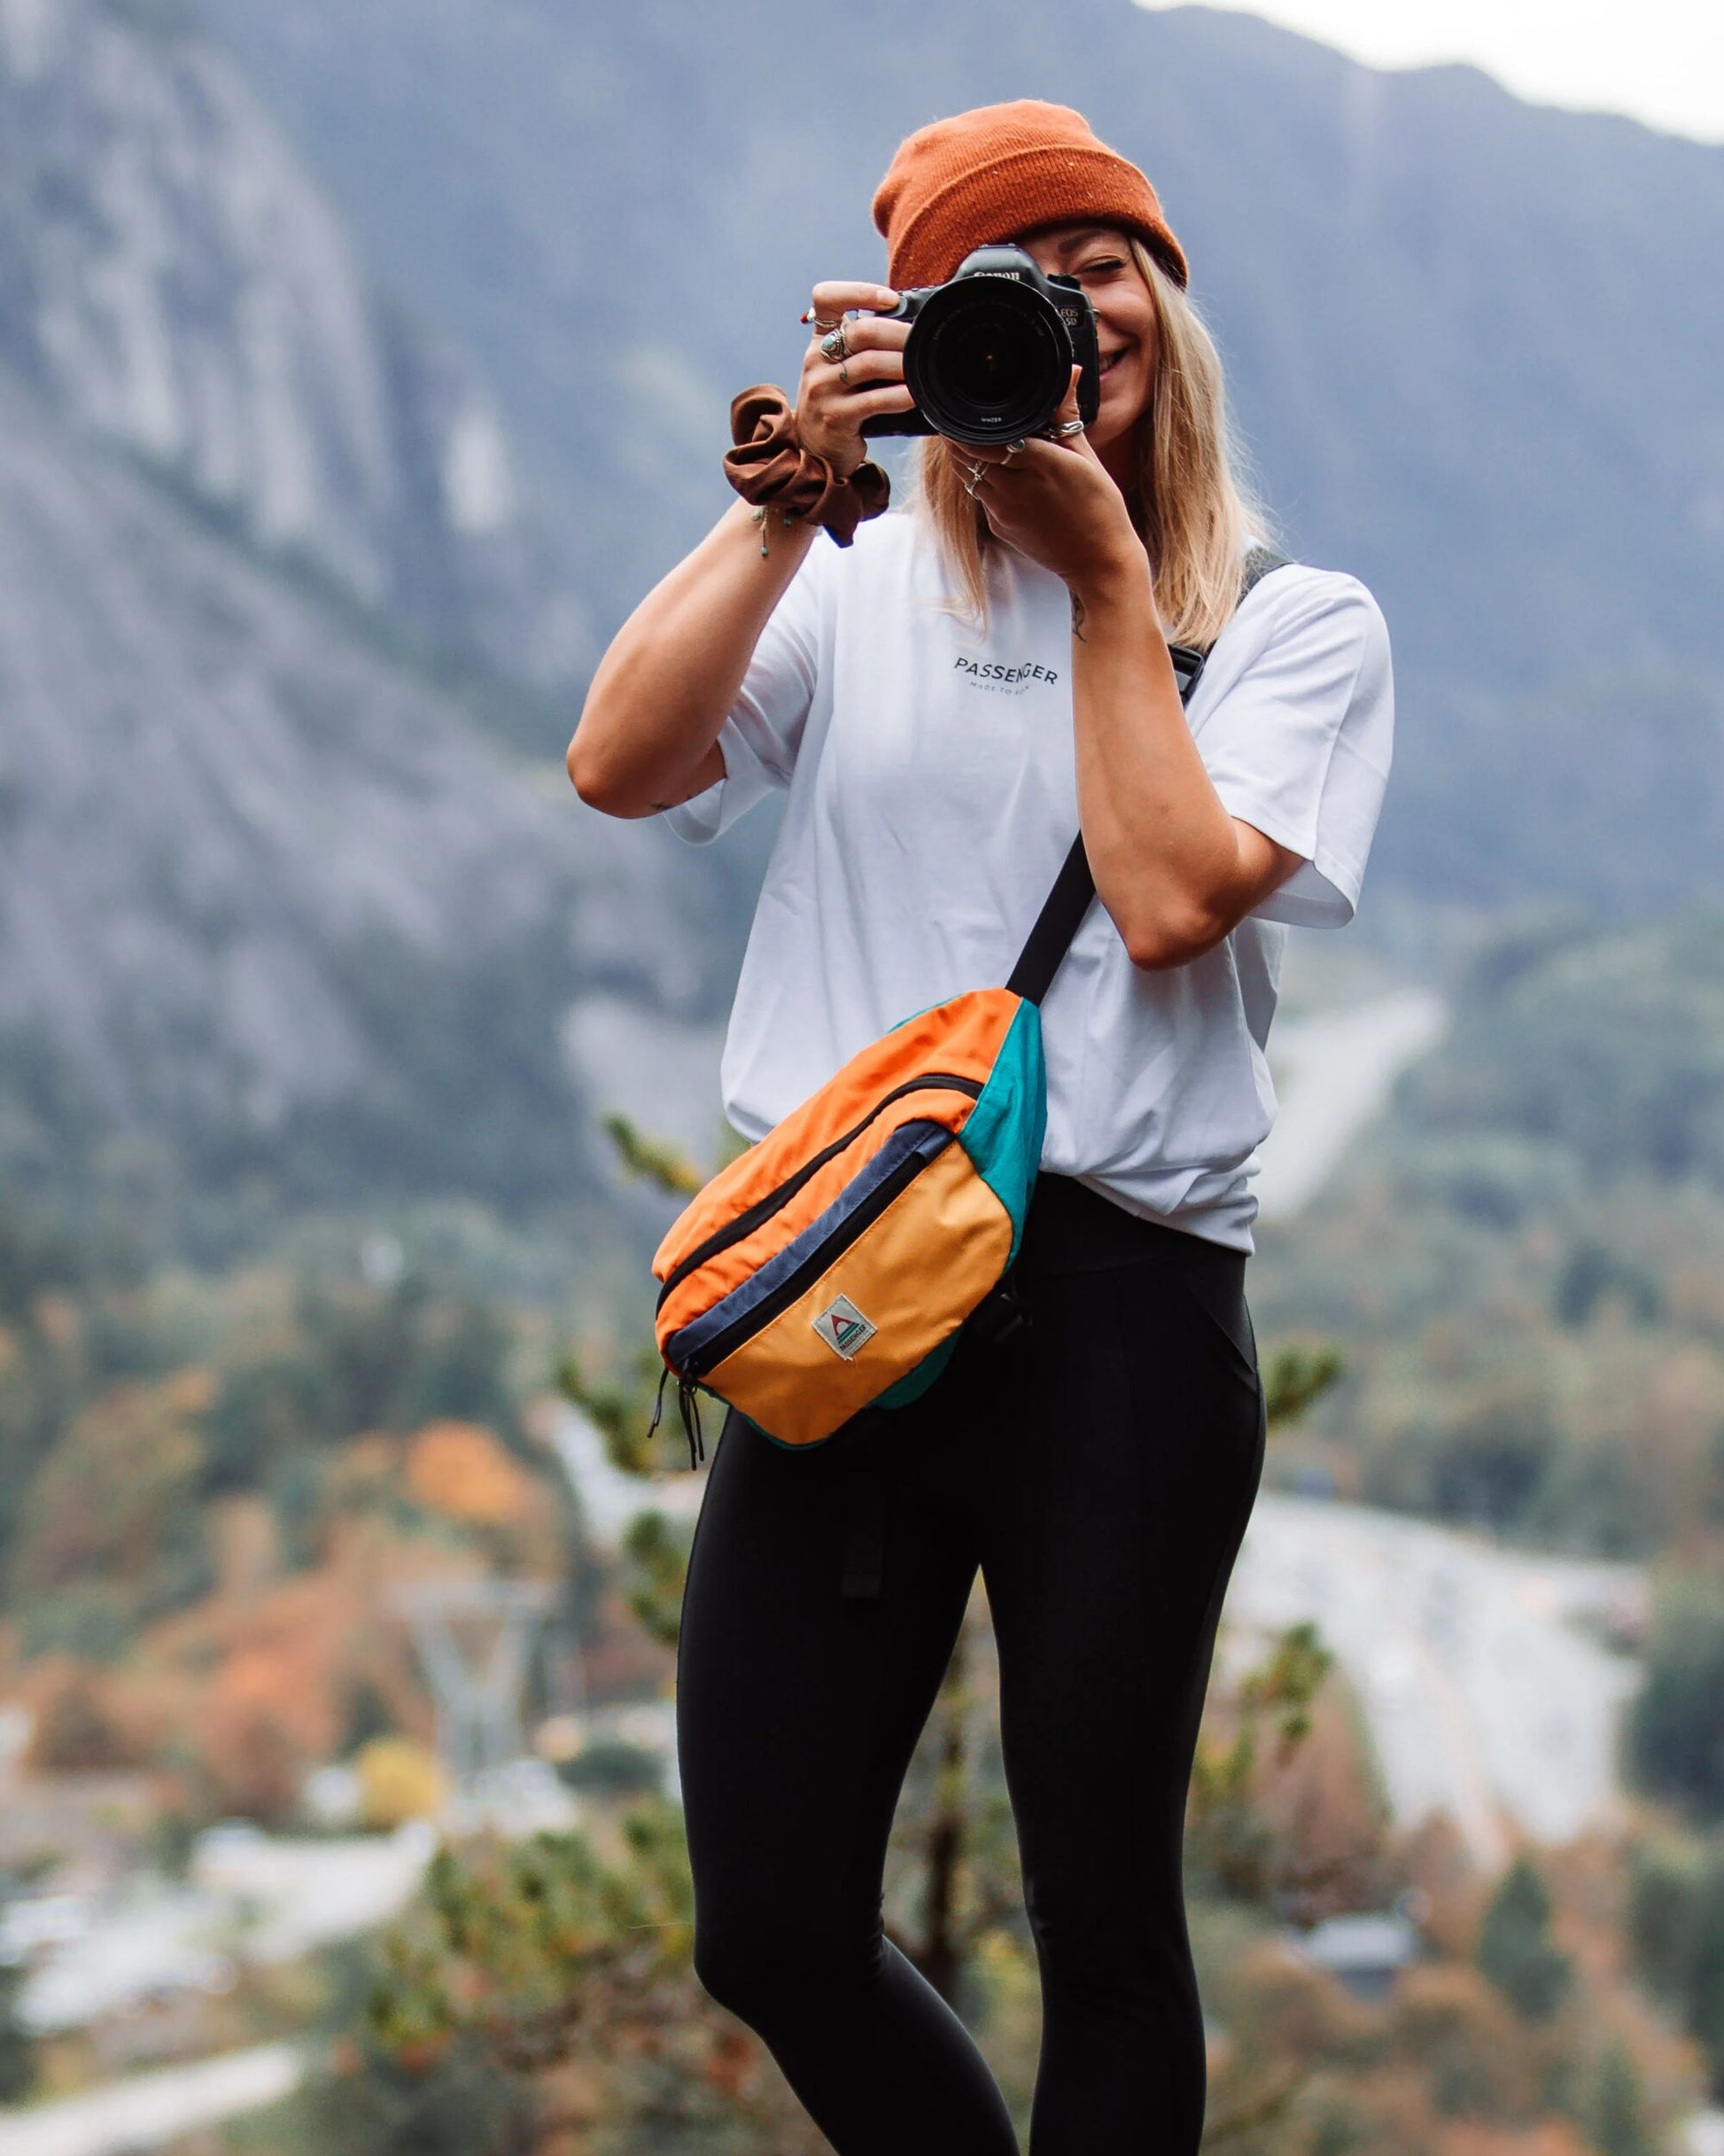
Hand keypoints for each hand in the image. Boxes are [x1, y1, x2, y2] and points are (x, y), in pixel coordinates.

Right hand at [796, 282, 914, 476]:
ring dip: (903, 364)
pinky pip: (873, 401)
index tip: (890, 299)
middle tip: (923, 340)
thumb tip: (912, 328)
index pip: (826, 298)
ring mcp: (822, 389)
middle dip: (899, 333)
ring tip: (923, 367)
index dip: (859, 291)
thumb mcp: (840, 367)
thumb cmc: (840, 401)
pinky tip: (915, 395)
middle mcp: (816, 360)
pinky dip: (899, 396)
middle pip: (860, 331)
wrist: (816, 449)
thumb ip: (863, 347)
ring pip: (869, 364)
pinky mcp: (835, 417)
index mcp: (819, 340)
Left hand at [958, 370, 1140, 590]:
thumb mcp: (1087, 457)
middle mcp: (1016, 487)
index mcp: (1041, 463)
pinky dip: (979, 481)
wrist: (1098, 561)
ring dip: (964, 458)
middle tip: (957, 419)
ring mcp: (1004, 511)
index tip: (961, 409)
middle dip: (959, 437)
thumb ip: (1066, 415)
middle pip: (969, 455)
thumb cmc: (1100, 507)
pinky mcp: (1000, 527)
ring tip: (965, 439)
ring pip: (968, 476)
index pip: (988, 438)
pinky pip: (980, 497)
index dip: (968, 425)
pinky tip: (991, 472)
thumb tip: (1070, 371)